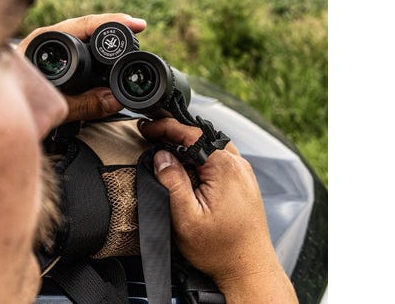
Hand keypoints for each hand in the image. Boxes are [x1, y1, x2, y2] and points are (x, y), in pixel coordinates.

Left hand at [18, 14, 146, 122]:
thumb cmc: (18, 99)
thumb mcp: (55, 104)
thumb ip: (85, 104)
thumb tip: (115, 100)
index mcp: (46, 40)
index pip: (87, 25)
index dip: (114, 24)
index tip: (136, 25)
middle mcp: (47, 38)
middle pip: (87, 25)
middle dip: (114, 26)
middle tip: (139, 26)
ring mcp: (49, 46)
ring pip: (81, 33)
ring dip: (103, 35)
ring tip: (127, 35)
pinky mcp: (51, 56)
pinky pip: (76, 44)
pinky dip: (94, 45)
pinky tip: (104, 51)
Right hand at [139, 118, 297, 302]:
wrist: (248, 268)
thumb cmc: (221, 250)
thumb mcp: (186, 218)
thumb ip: (172, 183)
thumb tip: (161, 157)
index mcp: (225, 168)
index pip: (191, 133)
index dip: (165, 126)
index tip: (147, 128)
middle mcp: (238, 165)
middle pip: (203, 135)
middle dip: (176, 132)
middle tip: (152, 135)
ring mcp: (243, 173)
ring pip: (213, 145)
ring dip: (189, 143)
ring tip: (166, 147)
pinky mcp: (244, 183)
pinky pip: (221, 158)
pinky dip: (202, 155)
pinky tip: (189, 165)